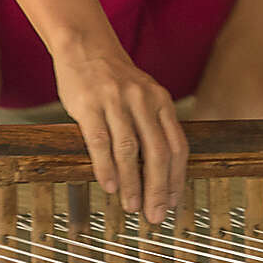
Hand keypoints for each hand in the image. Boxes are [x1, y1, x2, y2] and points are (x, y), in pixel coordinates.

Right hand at [53, 43, 186, 224]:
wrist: (85, 46)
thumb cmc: (115, 79)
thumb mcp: (145, 96)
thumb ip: (154, 126)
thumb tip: (161, 173)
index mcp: (161, 101)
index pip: (176, 146)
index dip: (176, 179)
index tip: (172, 204)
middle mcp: (143, 100)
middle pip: (157, 152)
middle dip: (158, 189)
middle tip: (155, 215)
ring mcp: (116, 101)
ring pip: (129, 150)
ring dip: (132, 183)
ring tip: (132, 206)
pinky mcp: (89, 104)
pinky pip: (100, 141)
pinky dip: (106, 167)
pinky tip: (109, 186)